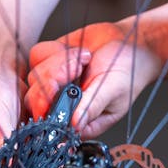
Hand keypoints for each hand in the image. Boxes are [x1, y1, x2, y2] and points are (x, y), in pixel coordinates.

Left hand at [25, 21, 161, 139]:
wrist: (133, 43)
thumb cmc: (129, 70)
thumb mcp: (113, 90)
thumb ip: (91, 106)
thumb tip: (72, 125)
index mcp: (79, 121)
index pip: (49, 124)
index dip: (46, 108)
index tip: (58, 91)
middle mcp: (63, 105)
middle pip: (34, 99)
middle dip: (54, 79)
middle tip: (77, 69)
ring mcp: (55, 83)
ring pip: (36, 75)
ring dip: (61, 62)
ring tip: (85, 59)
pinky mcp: (52, 61)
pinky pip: (38, 56)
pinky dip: (58, 50)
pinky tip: (79, 53)